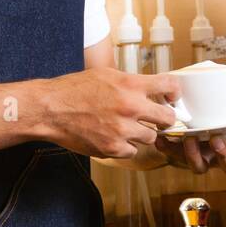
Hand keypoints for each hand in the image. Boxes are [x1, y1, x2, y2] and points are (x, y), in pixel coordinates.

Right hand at [38, 66, 180, 159]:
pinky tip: (113, 137)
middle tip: (157, 118)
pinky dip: (126, 146)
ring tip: (125, 126)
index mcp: (130, 85)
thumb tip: (150, 89)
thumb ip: (130, 82)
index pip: (169, 85)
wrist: (51, 109)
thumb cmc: (74, 89)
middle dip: (164, 118)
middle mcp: (130, 107)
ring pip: (151, 137)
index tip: (172, 97)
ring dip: (142, 133)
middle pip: (168, 118)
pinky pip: (132, 151)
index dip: (174, 92)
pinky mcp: (113, 149)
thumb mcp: (106, 75)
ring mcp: (122, 130)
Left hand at [154, 89, 225, 174]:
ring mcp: (201, 154)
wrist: (182, 106)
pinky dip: (168, 147)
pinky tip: (164, 138)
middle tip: (217, 139)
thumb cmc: (215, 104)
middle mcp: (221, 150)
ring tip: (188, 137)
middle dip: (225, 155)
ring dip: (194, 154)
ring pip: (200, 166)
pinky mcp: (179, 153)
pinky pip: (173, 156)